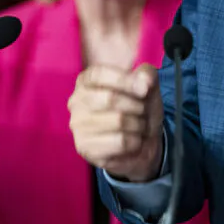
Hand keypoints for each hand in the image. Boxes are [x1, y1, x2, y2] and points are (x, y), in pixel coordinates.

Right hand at [67, 63, 163, 182]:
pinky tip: (133, 141)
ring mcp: (78, 126)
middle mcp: (76, 102)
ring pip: (118, 121)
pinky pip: (120, 141)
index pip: (98, 74)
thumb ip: (148, 75)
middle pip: (110, 98)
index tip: (144, 89)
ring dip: (139, 124)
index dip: (124, 80)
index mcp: (86, 81)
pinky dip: (135, 141)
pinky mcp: (85, 148)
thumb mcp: (147, 87)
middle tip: (144, 112)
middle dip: (137, 105)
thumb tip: (144, 80)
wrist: (140, 145)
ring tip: (140, 127)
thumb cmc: (138, 110)